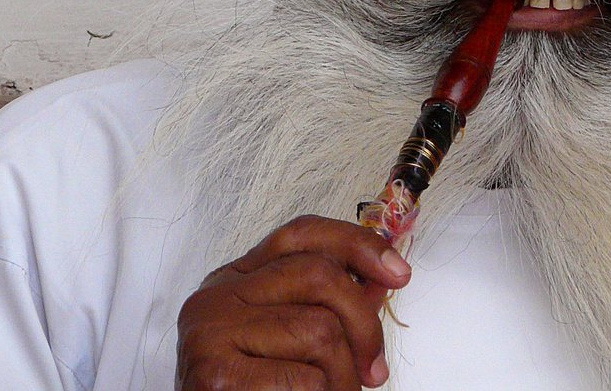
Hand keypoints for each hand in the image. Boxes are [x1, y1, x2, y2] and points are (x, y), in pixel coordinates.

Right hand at [176, 215, 411, 389]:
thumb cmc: (254, 388)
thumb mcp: (286, 336)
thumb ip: (326, 304)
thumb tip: (384, 276)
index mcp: (235, 278)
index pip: (301, 234)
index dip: (356, 243)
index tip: (398, 272)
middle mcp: (217, 296)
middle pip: (319, 275)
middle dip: (364, 324)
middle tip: (374, 369)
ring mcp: (211, 332)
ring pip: (319, 332)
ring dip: (345, 376)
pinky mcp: (214, 375)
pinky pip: (305, 380)